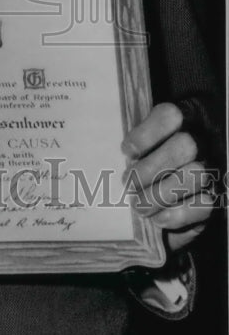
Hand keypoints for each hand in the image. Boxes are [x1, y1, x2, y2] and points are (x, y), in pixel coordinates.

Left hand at [122, 103, 215, 251]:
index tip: (126, 152)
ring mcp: (213, 169)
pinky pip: (202, 205)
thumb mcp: (140, 151)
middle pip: (184, 145)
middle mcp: (201, 141)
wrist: (168, 203)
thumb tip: (117, 157)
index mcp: (181, 120)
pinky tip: (157, 219)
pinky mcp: (217, 198)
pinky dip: (176, 215)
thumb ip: (133, 148)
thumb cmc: (147, 168)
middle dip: (151, 168)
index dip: (146, 134)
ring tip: (138, 206)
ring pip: (195, 174)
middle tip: (128, 184)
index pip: (170, 115)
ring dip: (160, 194)